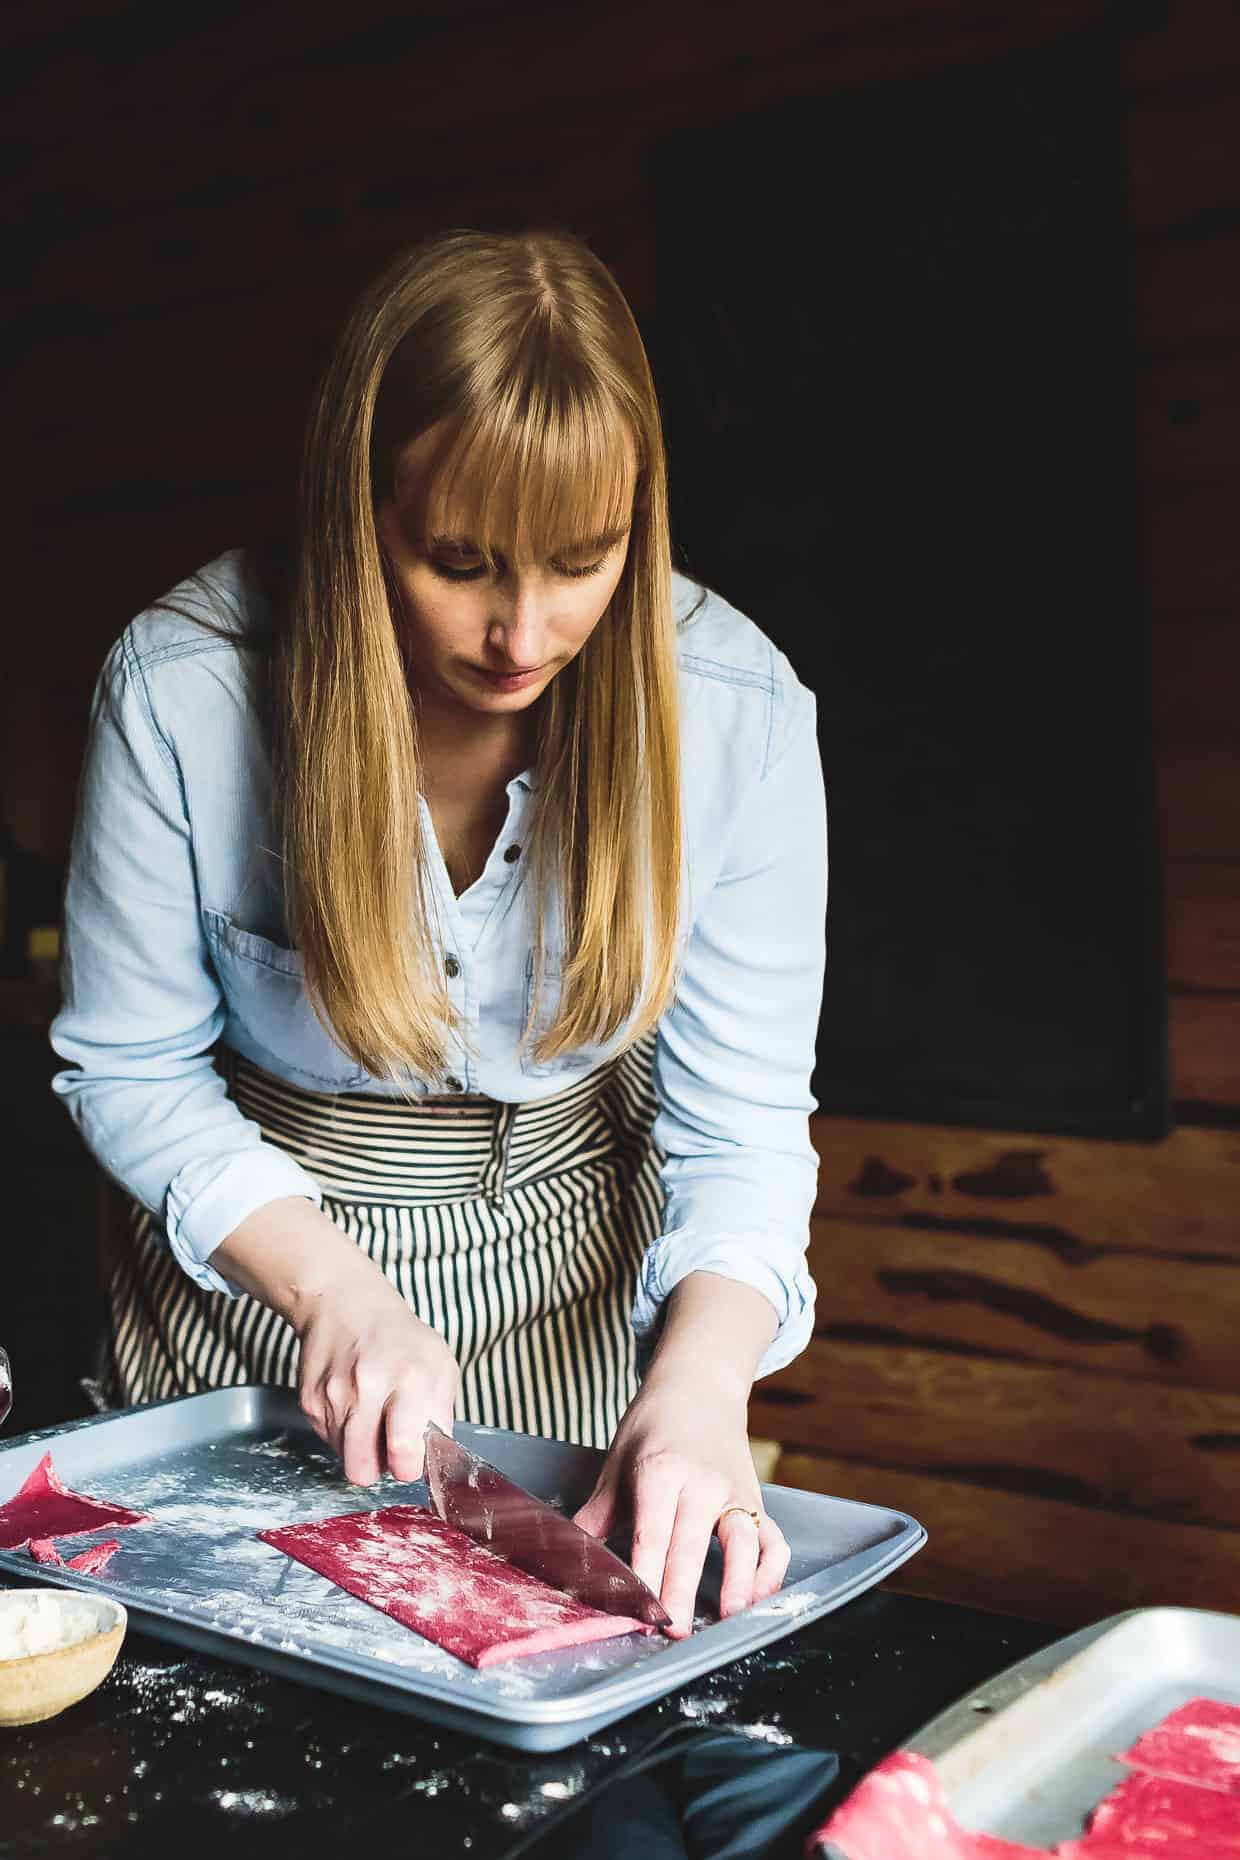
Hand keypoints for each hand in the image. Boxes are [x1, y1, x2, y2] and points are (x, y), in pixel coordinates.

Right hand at [294, 1255, 460, 1485]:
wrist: (344, 1304)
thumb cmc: (398, 1336)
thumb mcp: (439, 1363)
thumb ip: (441, 1412)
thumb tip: (435, 1456)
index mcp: (410, 1379)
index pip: (405, 1455)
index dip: (410, 1466)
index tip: (412, 1456)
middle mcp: (368, 1389)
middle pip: (363, 1470)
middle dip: (379, 1467)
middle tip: (389, 1445)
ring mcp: (333, 1397)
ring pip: (345, 1459)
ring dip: (360, 1448)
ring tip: (372, 1417)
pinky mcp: (309, 1402)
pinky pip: (329, 1440)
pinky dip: (344, 1431)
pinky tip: (353, 1404)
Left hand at [572, 1368, 790, 1636]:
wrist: (699, 1387)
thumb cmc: (653, 1426)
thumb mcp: (617, 1463)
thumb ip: (596, 1515)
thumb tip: (568, 1558)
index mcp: (660, 1471)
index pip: (652, 1531)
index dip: (646, 1572)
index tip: (639, 1607)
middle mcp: (702, 1482)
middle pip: (692, 1543)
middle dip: (682, 1589)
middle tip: (672, 1630)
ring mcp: (734, 1492)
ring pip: (743, 1541)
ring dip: (739, 1582)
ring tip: (727, 1617)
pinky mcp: (756, 1502)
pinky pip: (773, 1540)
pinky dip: (771, 1571)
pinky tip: (756, 1598)